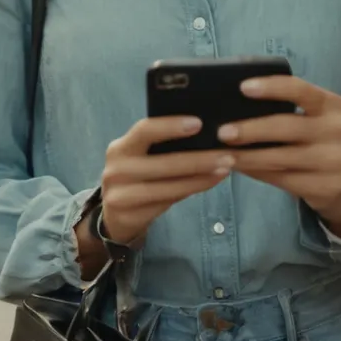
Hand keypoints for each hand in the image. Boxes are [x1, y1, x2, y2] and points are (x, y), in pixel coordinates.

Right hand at [100, 117, 234, 245]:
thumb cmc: (136, 177)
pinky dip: (193, 190)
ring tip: (225, 168)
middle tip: (227, 154)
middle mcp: (116, 170)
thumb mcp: (139, 157)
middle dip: (199, 158)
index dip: (171, 126)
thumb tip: (202, 130)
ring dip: (202, 177)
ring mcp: (120, 196)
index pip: (144, 130)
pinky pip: (169, 201)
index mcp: (120, 148)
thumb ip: (159, 146)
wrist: (114, 216)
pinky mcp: (130, 216)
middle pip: (163, 162)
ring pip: (170, 186)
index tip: (199, 123)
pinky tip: (211, 182)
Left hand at [217, 76, 340, 239]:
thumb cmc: (310, 139)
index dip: (272, 88)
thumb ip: (283, 109)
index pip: (300, 90)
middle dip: (251, 129)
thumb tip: (233, 108)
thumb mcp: (307, 118)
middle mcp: (337, 129)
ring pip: (281, 157)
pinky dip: (257, 173)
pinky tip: (241, 169)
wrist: (336, 182)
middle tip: (223, 133)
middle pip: (287, 126)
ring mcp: (335, 159)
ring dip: (248, 156)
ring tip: (224, 155)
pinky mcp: (327, 185)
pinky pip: (283, 179)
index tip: (243, 87)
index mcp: (330, 104)